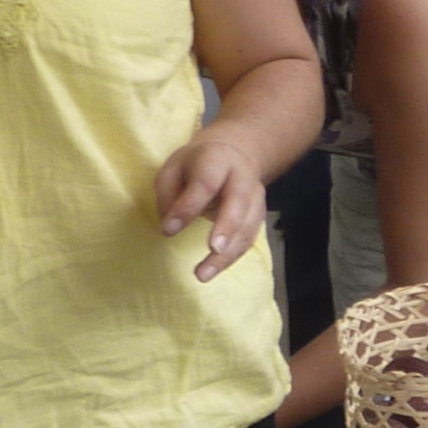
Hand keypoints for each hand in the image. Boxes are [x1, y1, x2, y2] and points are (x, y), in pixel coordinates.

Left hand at [156, 127, 268, 279]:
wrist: (236, 153)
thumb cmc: (197, 164)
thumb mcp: (174, 167)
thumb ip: (169, 193)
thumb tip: (169, 227)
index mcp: (217, 160)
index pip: (205, 184)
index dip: (188, 207)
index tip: (168, 230)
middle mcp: (242, 177)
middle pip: (238, 203)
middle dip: (227, 227)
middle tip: (212, 250)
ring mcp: (256, 196)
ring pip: (248, 226)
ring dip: (228, 253)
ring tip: (204, 274)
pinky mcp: (260, 214)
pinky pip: (249, 238)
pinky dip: (233, 256)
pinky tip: (215, 268)